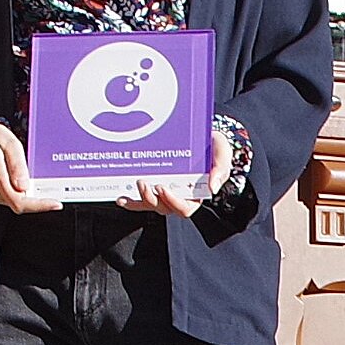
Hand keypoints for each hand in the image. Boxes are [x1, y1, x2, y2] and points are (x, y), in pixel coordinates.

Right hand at [0, 121, 54, 213]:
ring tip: (43, 188)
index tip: (55, 204)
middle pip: (19, 206)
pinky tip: (30, 186)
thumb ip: (17, 166)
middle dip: (38, 203)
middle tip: (54, 197)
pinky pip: (12, 198)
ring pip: (16, 203)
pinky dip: (24, 196)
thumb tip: (24, 187)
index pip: (19, 201)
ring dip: (31, 199)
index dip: (39, 206)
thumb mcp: (10, 144)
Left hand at [127, 125, 241, 218]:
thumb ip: (220, 169)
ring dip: (141, 200)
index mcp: (196, 194)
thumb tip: (213, 187)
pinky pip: (142, 199)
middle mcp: (179, 196)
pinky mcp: (154, 185)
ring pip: (151, 205)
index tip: (163, 187)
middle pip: (165, 209)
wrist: (202, 135)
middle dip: (152, 200)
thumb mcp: (222, 154)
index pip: (184, 209)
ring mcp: (165, 192)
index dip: (172, 202)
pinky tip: (122, 198)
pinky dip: (132, 202)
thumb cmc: (214, 146)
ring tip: (137, 183)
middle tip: (145, 183)